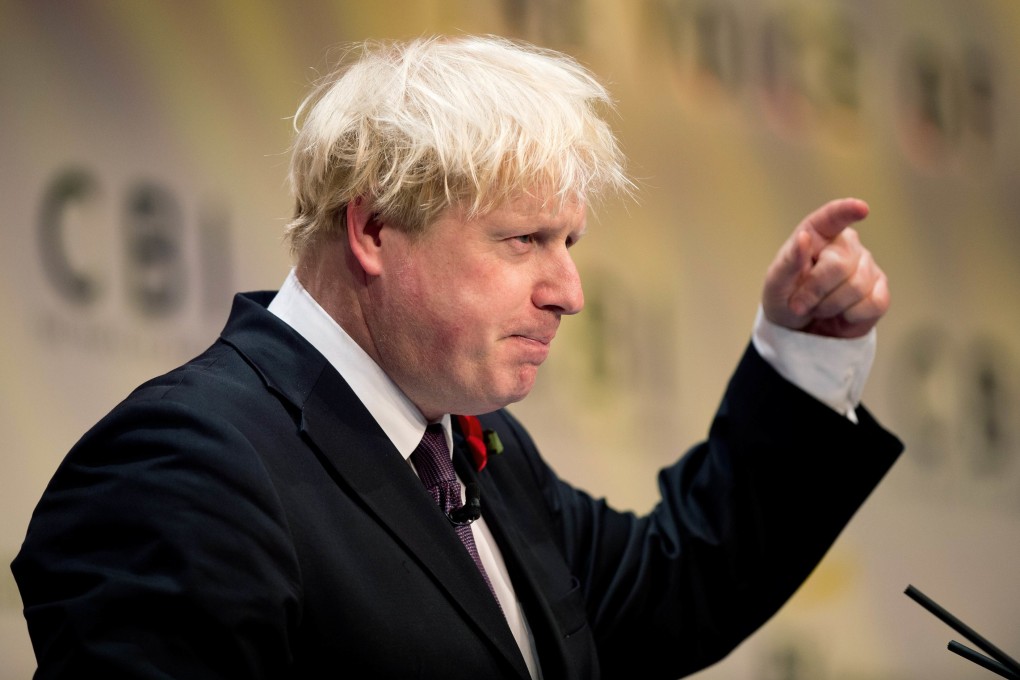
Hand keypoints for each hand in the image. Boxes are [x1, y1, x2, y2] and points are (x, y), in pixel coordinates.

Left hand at [762, 198, 889, 337]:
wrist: (799, 329)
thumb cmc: (786, 298)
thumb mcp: (776, 283)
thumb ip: (788, 261)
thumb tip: (803, 238)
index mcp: (816, 234)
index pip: (832, 217)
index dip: (846, 211)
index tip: (860, 208)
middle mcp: (846, 244)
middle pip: (839, 265)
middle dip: (815, 291)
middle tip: (800, 303)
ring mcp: (866, 266)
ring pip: (857, 287)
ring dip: (829, 306)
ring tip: (818, 307)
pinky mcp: (880, 290)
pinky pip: (874, 303)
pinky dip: (851, 316)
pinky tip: (841, 314)